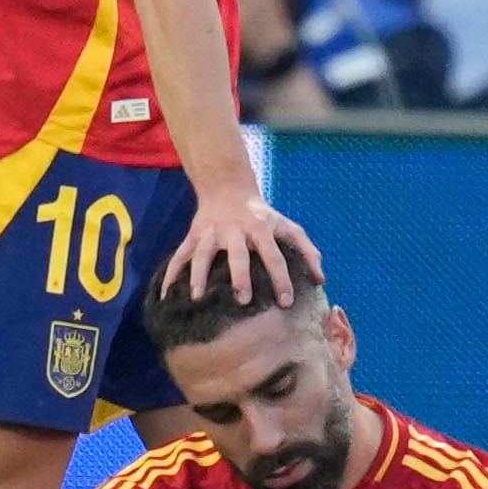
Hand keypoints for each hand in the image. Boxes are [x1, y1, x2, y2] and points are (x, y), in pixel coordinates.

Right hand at [166, 186, 317, 307]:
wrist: (227, 187)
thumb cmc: (263, 215)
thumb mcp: (287, 226)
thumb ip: (307, 250)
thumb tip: (320, 279)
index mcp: (261, 228)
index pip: (274, 255)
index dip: (281, 278)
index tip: (285, 302)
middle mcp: (235, 230)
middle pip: (238, 254)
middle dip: (240, 277)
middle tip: (243, 300)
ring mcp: (211, 232)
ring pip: (203, 254)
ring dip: (199, 275)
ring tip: (197, 298)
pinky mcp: (193, 236)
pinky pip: (179, 256)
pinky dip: (171, 274)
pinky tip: (166, 295)